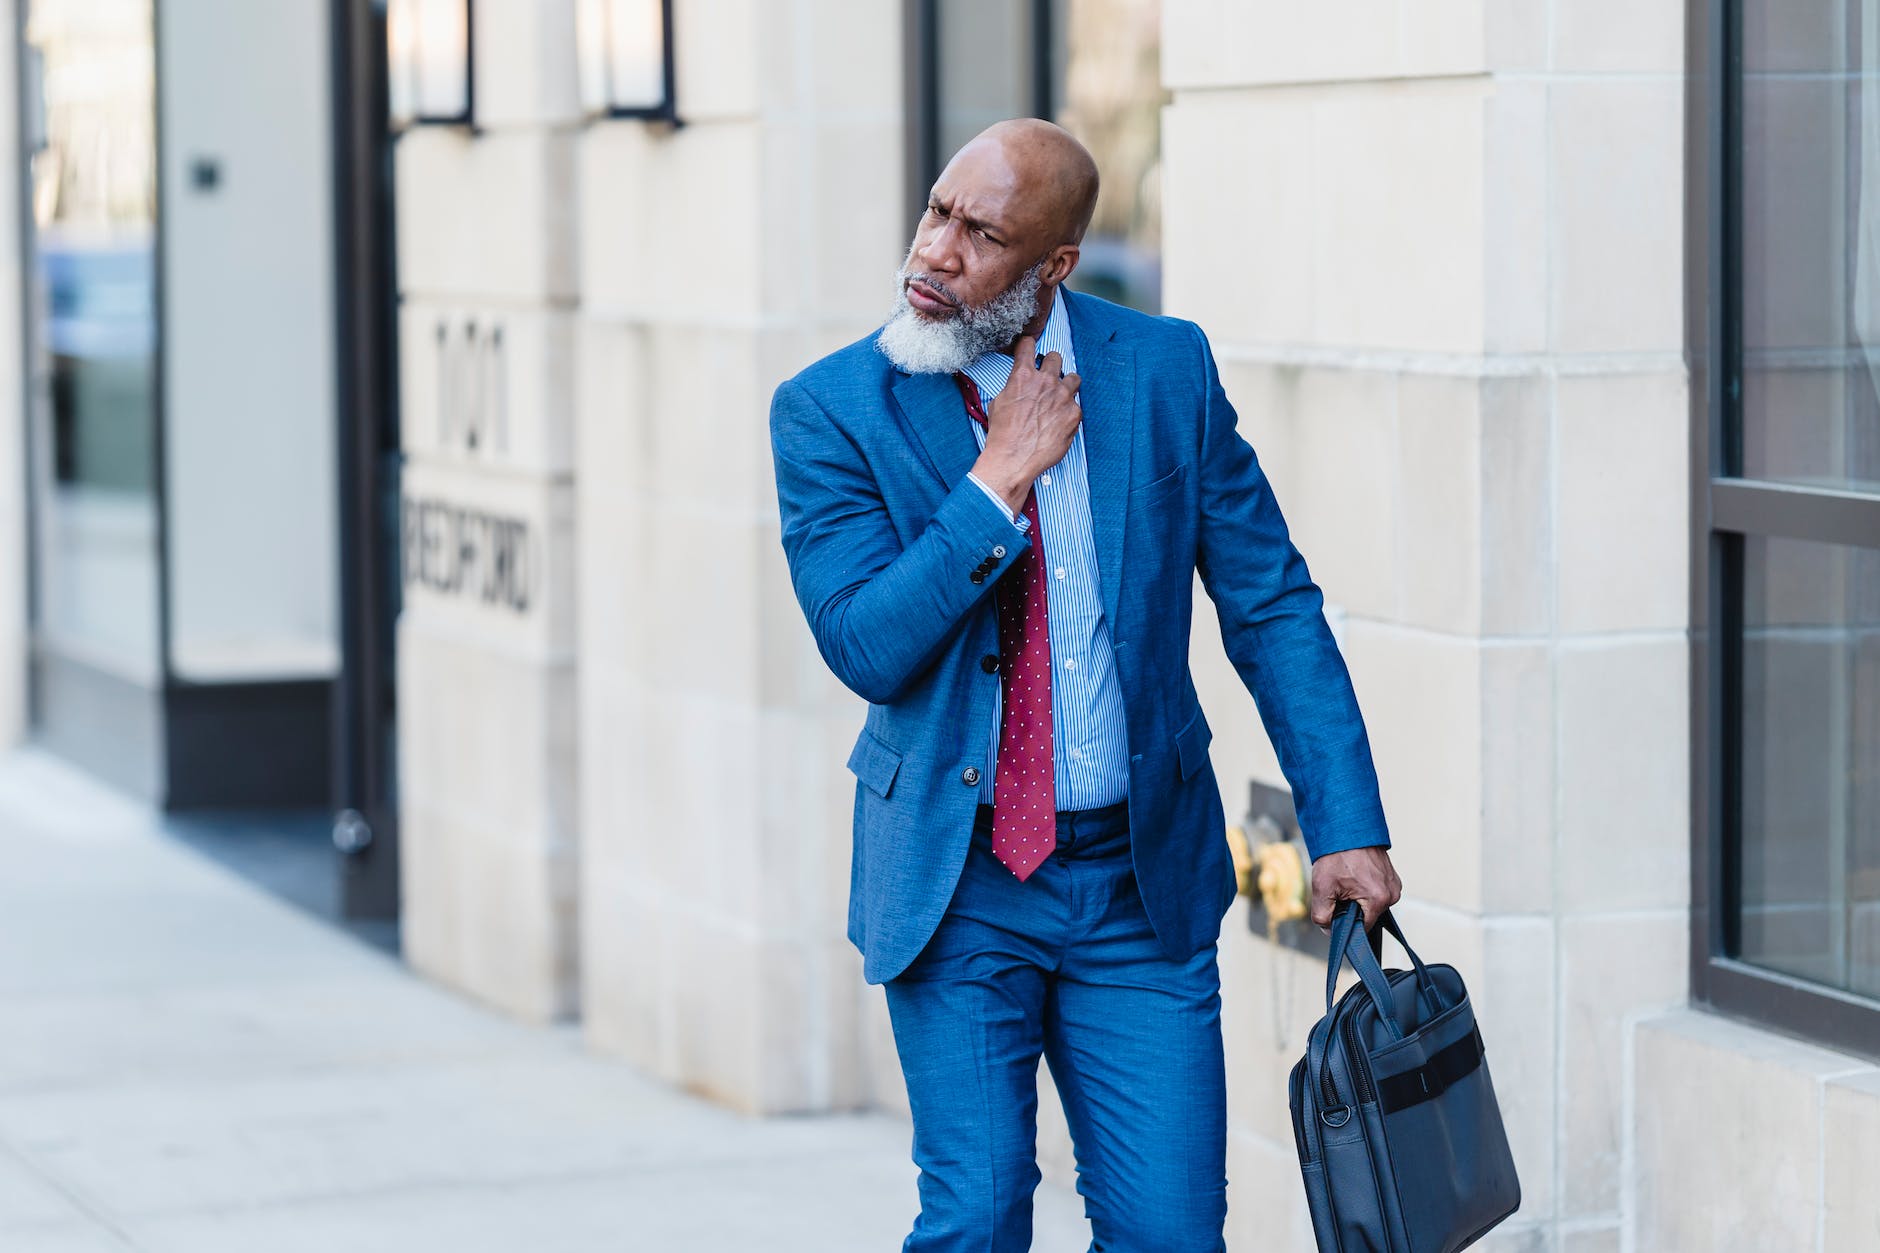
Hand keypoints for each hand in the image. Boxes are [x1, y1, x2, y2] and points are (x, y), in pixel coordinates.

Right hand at [971, 333, 1081, 514]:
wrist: (1014, 459)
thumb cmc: (1003, 434)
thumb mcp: (999, 403)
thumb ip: (1013, 387)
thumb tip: (1018, 384)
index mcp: (1023, 376)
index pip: (1027, 345)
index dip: (1027, 345)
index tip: (1029, 348)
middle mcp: (1045, 382)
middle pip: (1055, 357)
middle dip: (1050, 364)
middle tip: (1047, 376)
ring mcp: (1063, 397)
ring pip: (1073, 378)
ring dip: (1067, 384)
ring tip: (1060, 396)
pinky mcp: (1074, 414)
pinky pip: (1076, 405)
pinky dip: (1069, 411)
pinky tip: (1059, 421)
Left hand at [1309, 846, 1401, 931]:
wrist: (1346, 828)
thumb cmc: (1336, 855)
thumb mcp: (1322, 888)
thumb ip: (1322, 916)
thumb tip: (1328, 930)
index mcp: (1378, 900)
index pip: (1363, 928)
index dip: (1347, 923)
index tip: (1336, 909)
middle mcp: (1392, 894)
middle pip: (1368, 915)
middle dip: (1352, 908)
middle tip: (1339, 889)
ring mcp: (1394, 884)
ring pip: (1372, 903)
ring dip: (1358, 897)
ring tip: (1347, 879)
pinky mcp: (1392, 876)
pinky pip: (1377, 891)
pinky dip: (1365, 887)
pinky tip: (1354, 875)